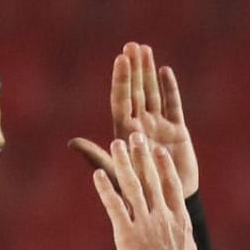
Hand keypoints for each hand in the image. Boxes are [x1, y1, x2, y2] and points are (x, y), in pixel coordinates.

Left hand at [71, 42, 198, 196]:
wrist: (167, 204)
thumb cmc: (138, 193)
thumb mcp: (116, 173)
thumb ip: (96, 156)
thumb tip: (71, 143)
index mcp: (124, 132)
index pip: (121, 100)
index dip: (121, 80)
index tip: (120, 59)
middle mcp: (140, 125)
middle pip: (136, 91)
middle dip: (134, 69)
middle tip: (132, 45)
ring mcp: (159, 126)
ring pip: (152, 93)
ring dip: (148, 72)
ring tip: (145, 49)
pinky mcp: (178, 132)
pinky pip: (173, 105)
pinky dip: (170, 88)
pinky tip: (164, 71)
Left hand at [93, 133, 202, 249]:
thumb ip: (183, 239)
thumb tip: (184, 241)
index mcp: (179, 219)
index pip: (172, 185)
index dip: (164, 166)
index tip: (158, 151)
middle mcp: (163, 216)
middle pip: (151, 179)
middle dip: (142, 156)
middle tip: (136, 137)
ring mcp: (144, 223)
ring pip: (132, 186)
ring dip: (123, 163)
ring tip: (116, 144)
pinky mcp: (126, 234)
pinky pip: (114, 206)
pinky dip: (105, 188)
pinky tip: (98, 174)